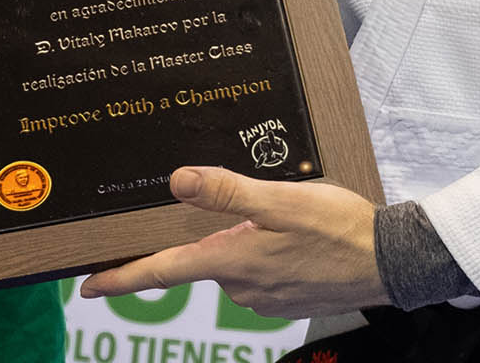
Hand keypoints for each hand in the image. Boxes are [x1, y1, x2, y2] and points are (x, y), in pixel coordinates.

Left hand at [79, 166, 388, 319]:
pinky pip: (261, 271)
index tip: (87, 286)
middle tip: (242, 208)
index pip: (162, 272)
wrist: (392, 262)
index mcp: (232, 262)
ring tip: (283, 216)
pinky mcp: (287, 299)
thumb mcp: (281, 199)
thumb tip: (178, 181)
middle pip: (202, 260)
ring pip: (234, 263)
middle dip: (209, 236)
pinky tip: (294, 235)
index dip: (120, 280)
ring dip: (244, 241)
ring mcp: (265, 298)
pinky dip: (268, 252)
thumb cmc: (339, 227)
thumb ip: (228, 191)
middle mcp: (242, 287)